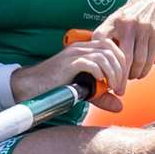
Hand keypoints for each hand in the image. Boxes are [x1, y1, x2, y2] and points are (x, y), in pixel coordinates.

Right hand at [11, 38, 126, 112]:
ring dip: (113, 73)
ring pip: (104, 56)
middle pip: (112, 49)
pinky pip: (90, 63)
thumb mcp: (83, 90)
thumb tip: (120, 106)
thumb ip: (102, 96)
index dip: (122, 63)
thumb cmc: (55, 87)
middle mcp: (81, 47)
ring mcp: (74, 54)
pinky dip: (100, 73)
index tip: (122, 82)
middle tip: (120, 88)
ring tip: (113, 88)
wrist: (31, 86)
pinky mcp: (68, 63)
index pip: (113, 47)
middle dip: (121, 69)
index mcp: (85, 49)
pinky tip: (99, 83)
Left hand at [93, 0, 154, 80]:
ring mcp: (142, 28)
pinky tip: (140, 73)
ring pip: (137, 60)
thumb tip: (95, 59)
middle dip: (119, 77)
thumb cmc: (133, 14)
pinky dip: (144, 70)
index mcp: (113, 21)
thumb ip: (107, 36)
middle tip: (117, 88)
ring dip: (133, 74)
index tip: (100, 72)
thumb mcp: (117, 19)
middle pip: (122, 57)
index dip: (99, 57)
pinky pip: (149, 58)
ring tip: (129, 78)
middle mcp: (126, 24)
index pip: (99, 39)